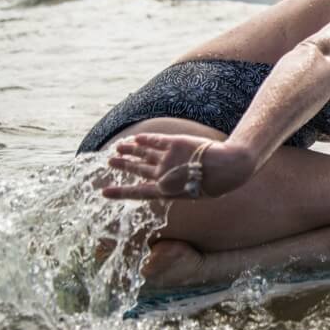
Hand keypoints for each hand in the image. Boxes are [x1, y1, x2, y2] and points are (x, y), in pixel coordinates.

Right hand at [102, 134, 252, 199]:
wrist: (226, 169)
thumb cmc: (217, 183)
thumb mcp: (197, 192)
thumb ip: (184, 187)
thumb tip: (183, 183)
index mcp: (167, 192)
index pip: (137, 192)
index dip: (120, 192)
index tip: (104, 192)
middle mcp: (162, 175)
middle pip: (137, 169)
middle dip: (123, 165)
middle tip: (110, 161)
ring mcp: (167, 159)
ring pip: (143, 152)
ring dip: (130, 150)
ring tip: (118, 147)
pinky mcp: (174, 143)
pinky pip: (155, 140)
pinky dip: (145, 139)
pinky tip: (137, 137)